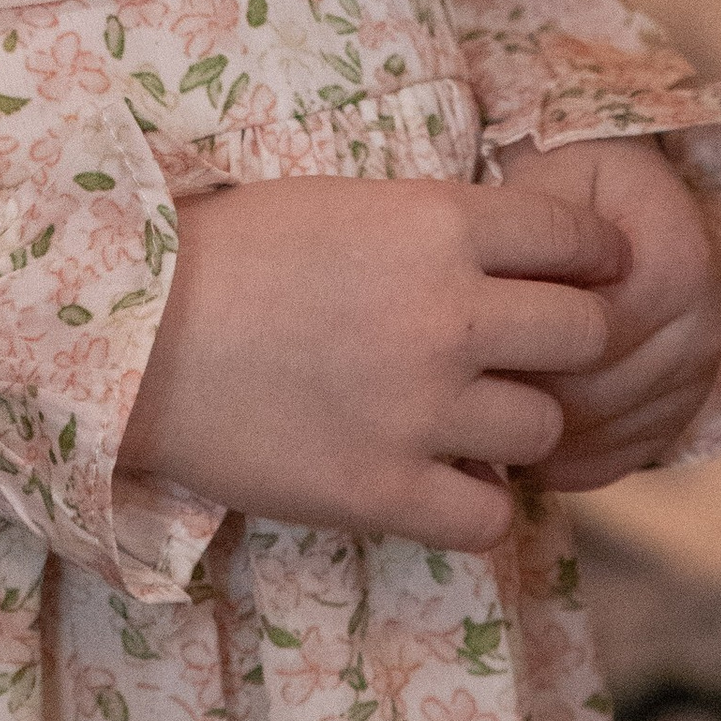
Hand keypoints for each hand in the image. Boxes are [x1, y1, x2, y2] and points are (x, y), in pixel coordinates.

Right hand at [117, 174, 623, 550]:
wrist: (130, 335)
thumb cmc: (231, 252)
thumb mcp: (349, 202)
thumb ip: (438, 230)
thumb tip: (520, 260)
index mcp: (438, 223)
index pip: (575, 236)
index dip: (590, 258)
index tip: (585, 276)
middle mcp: (448, 314)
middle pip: (584, 335)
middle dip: (564, 344)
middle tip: (525, 355)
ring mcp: (421, 409)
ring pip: (546, 430)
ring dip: (516, 426)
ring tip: (462, 417)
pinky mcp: (384, 492)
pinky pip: (491, 518)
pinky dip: (474, 503)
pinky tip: (436, 478)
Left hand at [493, 136, 720, 488]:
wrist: (624, 194)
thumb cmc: (574, 180)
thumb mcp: (547, 183)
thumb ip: (526, 241)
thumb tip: (485, 314)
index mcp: (678, 265)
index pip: (590, 337)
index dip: (522, 339)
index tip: (472, 330)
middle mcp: (704, 330)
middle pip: (593, 397)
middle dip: (521, 390)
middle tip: (460, 381)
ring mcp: (697, 382)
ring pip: (599, 436)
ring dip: (535, 430)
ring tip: (479, 402)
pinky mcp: (679, 418)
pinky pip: (614, 461)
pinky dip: (562, 455)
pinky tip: (516, 427)